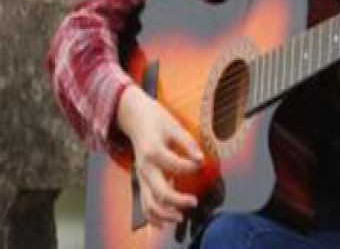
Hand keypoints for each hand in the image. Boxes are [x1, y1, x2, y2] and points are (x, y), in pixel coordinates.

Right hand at [116, 84, 202, 227]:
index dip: (192, 167)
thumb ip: (188, 143)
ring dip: (165, 214)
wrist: (136, 118)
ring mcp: (141, 176)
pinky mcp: (141, 180)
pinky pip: (144, 203)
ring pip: (149, 204)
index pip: (176, 165)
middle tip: (194, 201)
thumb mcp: (174, 125)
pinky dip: (153, 216)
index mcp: (153, 151)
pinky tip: (164, 222)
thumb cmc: (157, 120)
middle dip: (178, 201)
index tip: (202, 163)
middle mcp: (145, 167)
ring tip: (181, 217)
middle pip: (160, 192)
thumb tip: (201, 158)